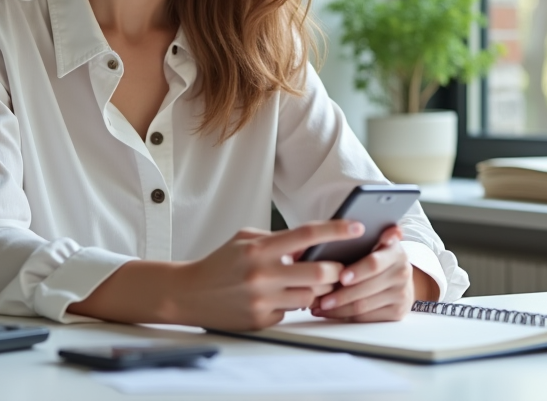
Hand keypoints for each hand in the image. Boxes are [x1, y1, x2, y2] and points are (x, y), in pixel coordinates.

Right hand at [169, 220, 365, 329]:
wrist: (189, 293)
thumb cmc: (220, 263)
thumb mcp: (245, 239)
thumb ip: (277, 240)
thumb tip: (310, 244)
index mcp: (259, 248)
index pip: (307, 235)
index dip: (336, 230)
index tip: (357, 228)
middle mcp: (262, 274)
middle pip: (320, 273)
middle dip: (335, 270)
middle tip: (337, 267)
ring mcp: (262, 299)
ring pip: (310, 297)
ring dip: (314, 291)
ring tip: (304, 284)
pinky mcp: (260, 319)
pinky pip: (290, 313)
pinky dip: (290, 305)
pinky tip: (278, 298)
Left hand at [309, 224, 416, 321]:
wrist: (399, 279)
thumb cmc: (377, 257)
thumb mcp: (377, 242)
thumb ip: (373, 233)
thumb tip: (388, 228)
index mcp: (395, 251)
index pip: (374, 263)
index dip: (357, 271)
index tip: (341, 276)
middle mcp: (402, 273)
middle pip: (366, 288)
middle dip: (340, 294)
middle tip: (320, 297)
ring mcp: (401, 294)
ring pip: (364, 305)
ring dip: (338, 308)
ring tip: (319, 305)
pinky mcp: (397, 313)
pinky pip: (366, 318)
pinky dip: (345, 317)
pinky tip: (330, 313)